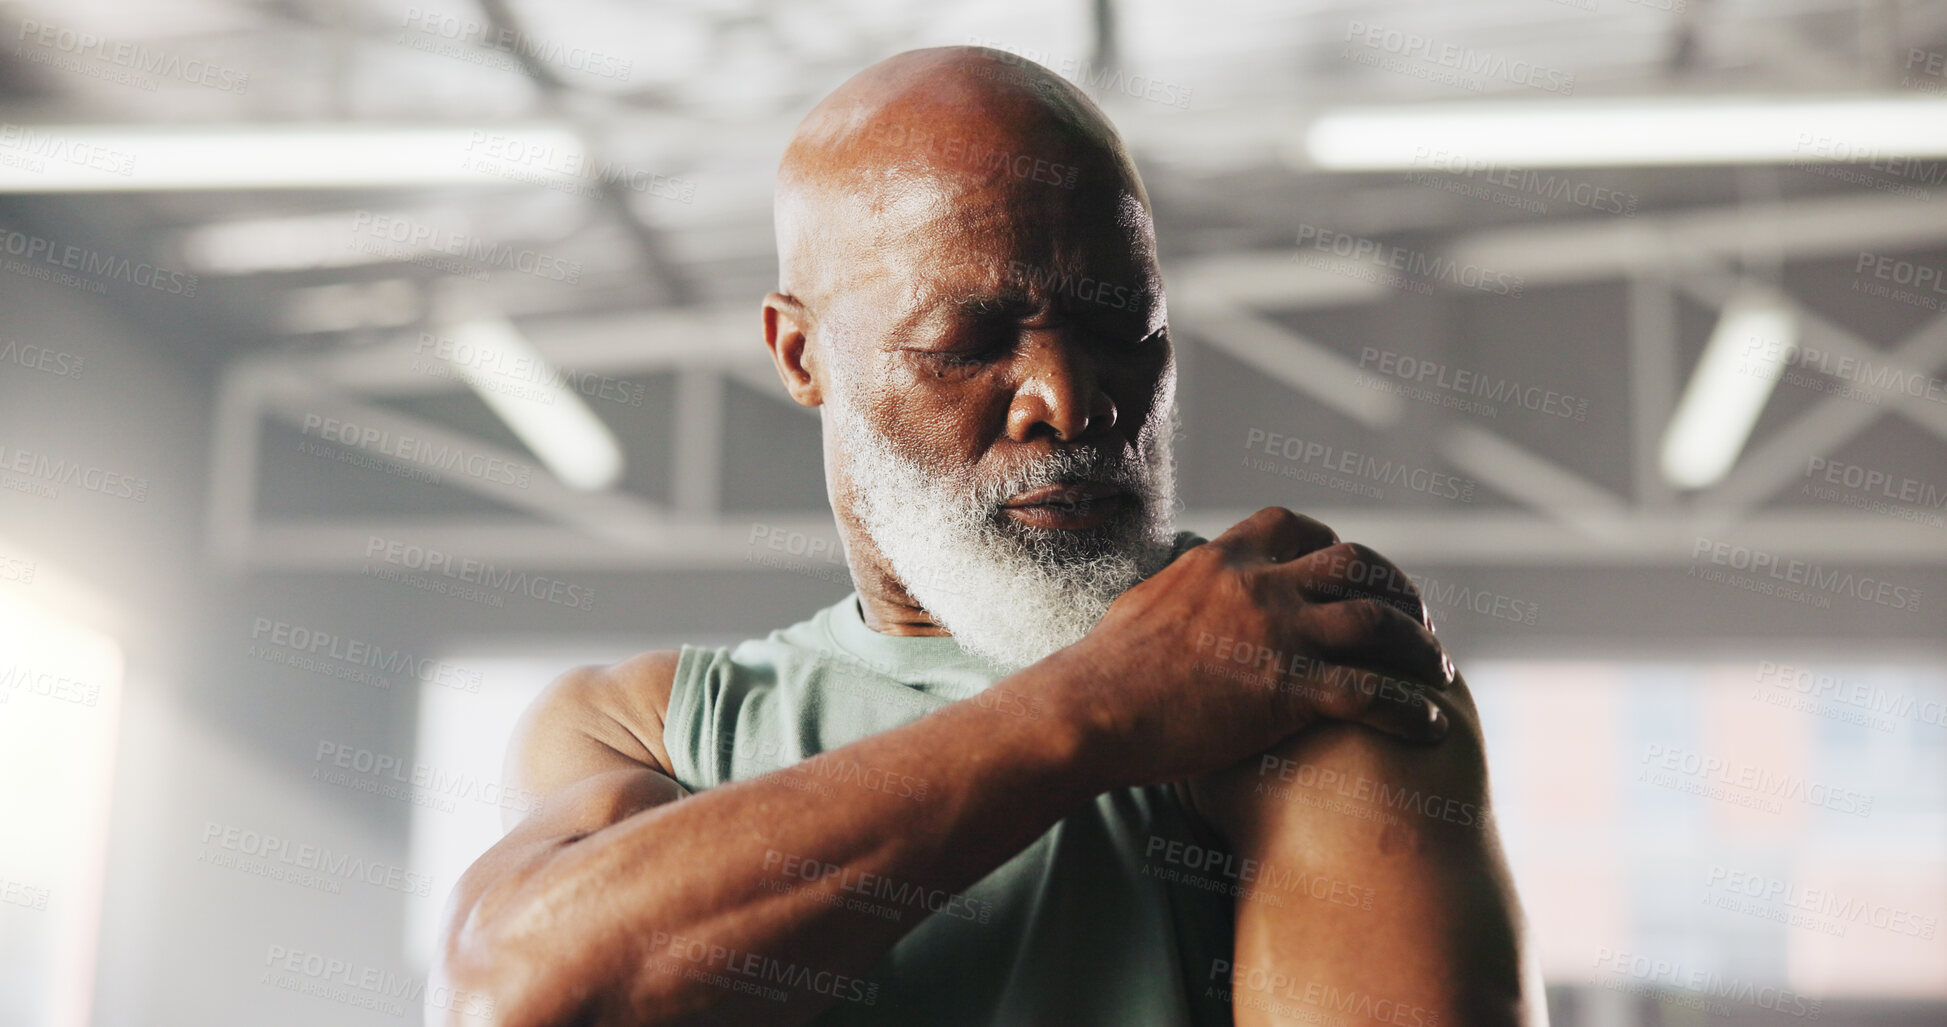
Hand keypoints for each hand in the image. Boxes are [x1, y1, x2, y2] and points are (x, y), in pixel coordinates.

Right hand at [1049, 506, 1453, 788]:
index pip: (1293, 527)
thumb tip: (1176, 595)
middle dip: (1396, 589)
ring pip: (1377, 621)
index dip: (1332, 545)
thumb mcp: (1142, 606)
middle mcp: (1259, 584)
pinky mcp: (1288, 689)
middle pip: (1355, 565)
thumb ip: (1178, 594)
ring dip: (1418, 646)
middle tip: (1417, 620)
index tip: (1352, 573)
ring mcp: (1278, 633)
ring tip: (1438, 670)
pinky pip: (1372, 693)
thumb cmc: (1101, 672)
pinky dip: (1411, 710)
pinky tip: (1431, 728)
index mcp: (1221, 560)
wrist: (1089, 710)